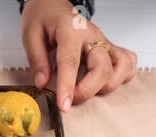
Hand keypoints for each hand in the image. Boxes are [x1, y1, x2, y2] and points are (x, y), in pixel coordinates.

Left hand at [21, 0, 136, 111]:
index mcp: (70, 30)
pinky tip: (102, 82)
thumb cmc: (43, 18)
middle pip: (102, 69)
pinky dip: (120, 77)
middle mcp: (93, 36)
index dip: (67, 87)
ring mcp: (104, 42)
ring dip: (105, 86)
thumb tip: (42, 83)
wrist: (53, 4)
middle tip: (68, 100)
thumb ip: (37, 60)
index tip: (63, 106)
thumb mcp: (30, 35)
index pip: (71, 62)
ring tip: (84, 90)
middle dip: (86, 91)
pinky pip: (127, 63)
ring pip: (121, 68)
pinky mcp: (109, 48)